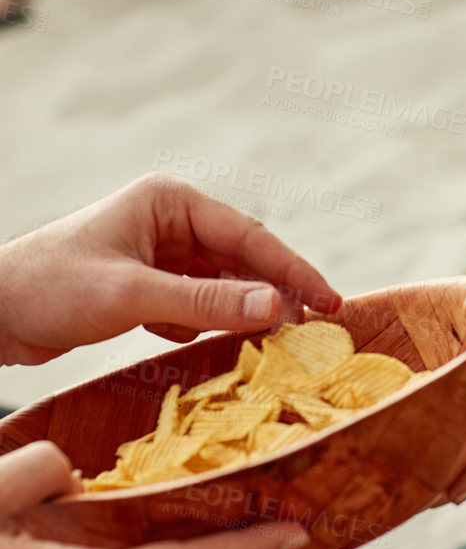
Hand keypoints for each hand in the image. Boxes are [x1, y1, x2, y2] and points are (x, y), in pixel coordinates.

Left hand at [0, 174, 342, 365]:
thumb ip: (205, 300)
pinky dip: (209, 324)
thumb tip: (276, 306)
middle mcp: (169, 222)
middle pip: (240, 258)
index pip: (248, 235)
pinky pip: (195, 304)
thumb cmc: (51, 288)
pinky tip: (224, 345)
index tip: (331, 302)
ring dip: (244, 311)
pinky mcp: (144, 286)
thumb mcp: (132, 295)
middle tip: (316, 330)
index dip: (293, 270)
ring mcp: (157, 254)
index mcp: (170, 202)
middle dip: (275, 293)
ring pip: (220, 284)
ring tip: (280, 343)